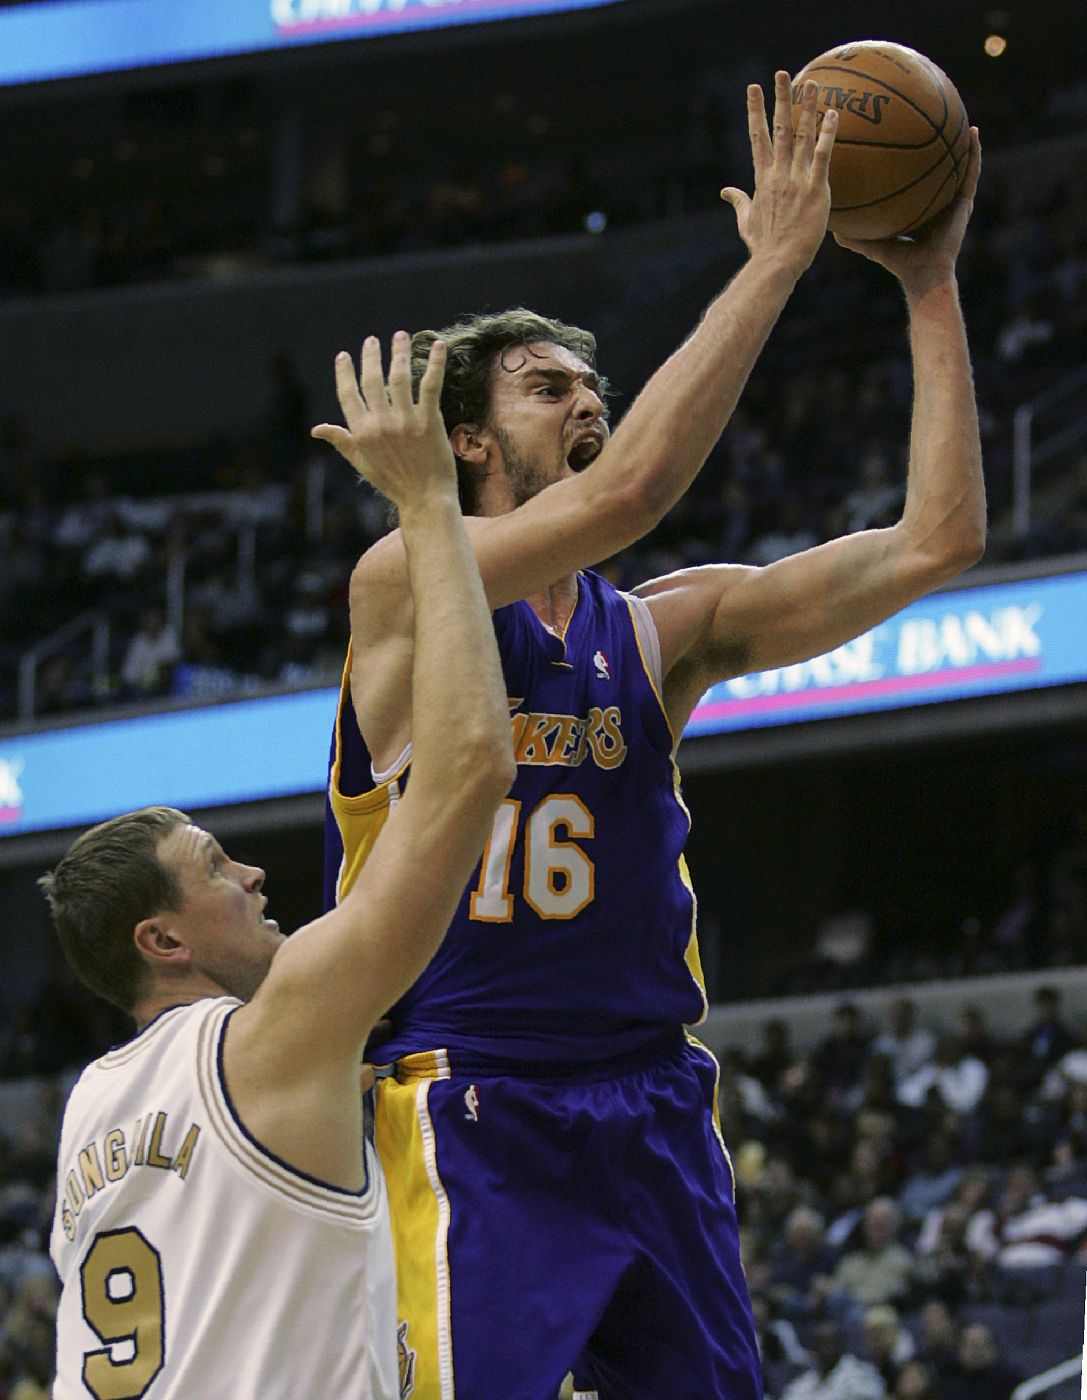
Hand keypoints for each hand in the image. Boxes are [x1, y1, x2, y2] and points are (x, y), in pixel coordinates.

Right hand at [311, 332, 455, 506]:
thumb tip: (316, 430)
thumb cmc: (394, 482)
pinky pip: (430, 385)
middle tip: (372, 340)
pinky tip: (437, 345)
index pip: (347, 394)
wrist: (426, 499)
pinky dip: (435, 363)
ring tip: (400, 336)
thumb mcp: (361, 463)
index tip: (344, 355)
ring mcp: (405, 421)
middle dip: (371, 356)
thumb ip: (341, 441)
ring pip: (399, 377)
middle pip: (372, 380)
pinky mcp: (429, 420)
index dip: (345, 372)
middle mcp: (380, 424)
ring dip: (399, 352)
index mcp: (361, 433)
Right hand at [721, 73, 836, 273]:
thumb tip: (725, 191)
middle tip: (781, 73)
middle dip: (779, 99)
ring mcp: (797, 180)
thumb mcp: (746, 221)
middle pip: (780, 128)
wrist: (776, 261)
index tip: (753, 88)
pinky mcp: (815, 190)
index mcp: (762, 178)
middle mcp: (778, 173)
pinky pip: (823, 156)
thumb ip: (738, 201)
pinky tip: (834, 114)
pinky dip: (827, 134)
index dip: (755, 111)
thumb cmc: (762, 246)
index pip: (758, 137)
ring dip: (807, 107)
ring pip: (803, 135)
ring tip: (812, 83)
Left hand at [833, 128, 981, 296]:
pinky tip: (972, 131)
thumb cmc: (899, 263)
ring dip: (958, 137)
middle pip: (935, 164)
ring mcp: (953, 200)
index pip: (911, 177)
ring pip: (958, 162)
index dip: (907, 158)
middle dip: (932, 140)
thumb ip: (853, 235)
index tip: (898, 134)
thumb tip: (831, 226)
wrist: (924, 275)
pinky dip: (974, 151)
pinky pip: (971, 171)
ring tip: (957, 110)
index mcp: (917, 206)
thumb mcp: (872, 243)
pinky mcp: (965, 202)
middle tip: (926, 113)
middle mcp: (937, 199)